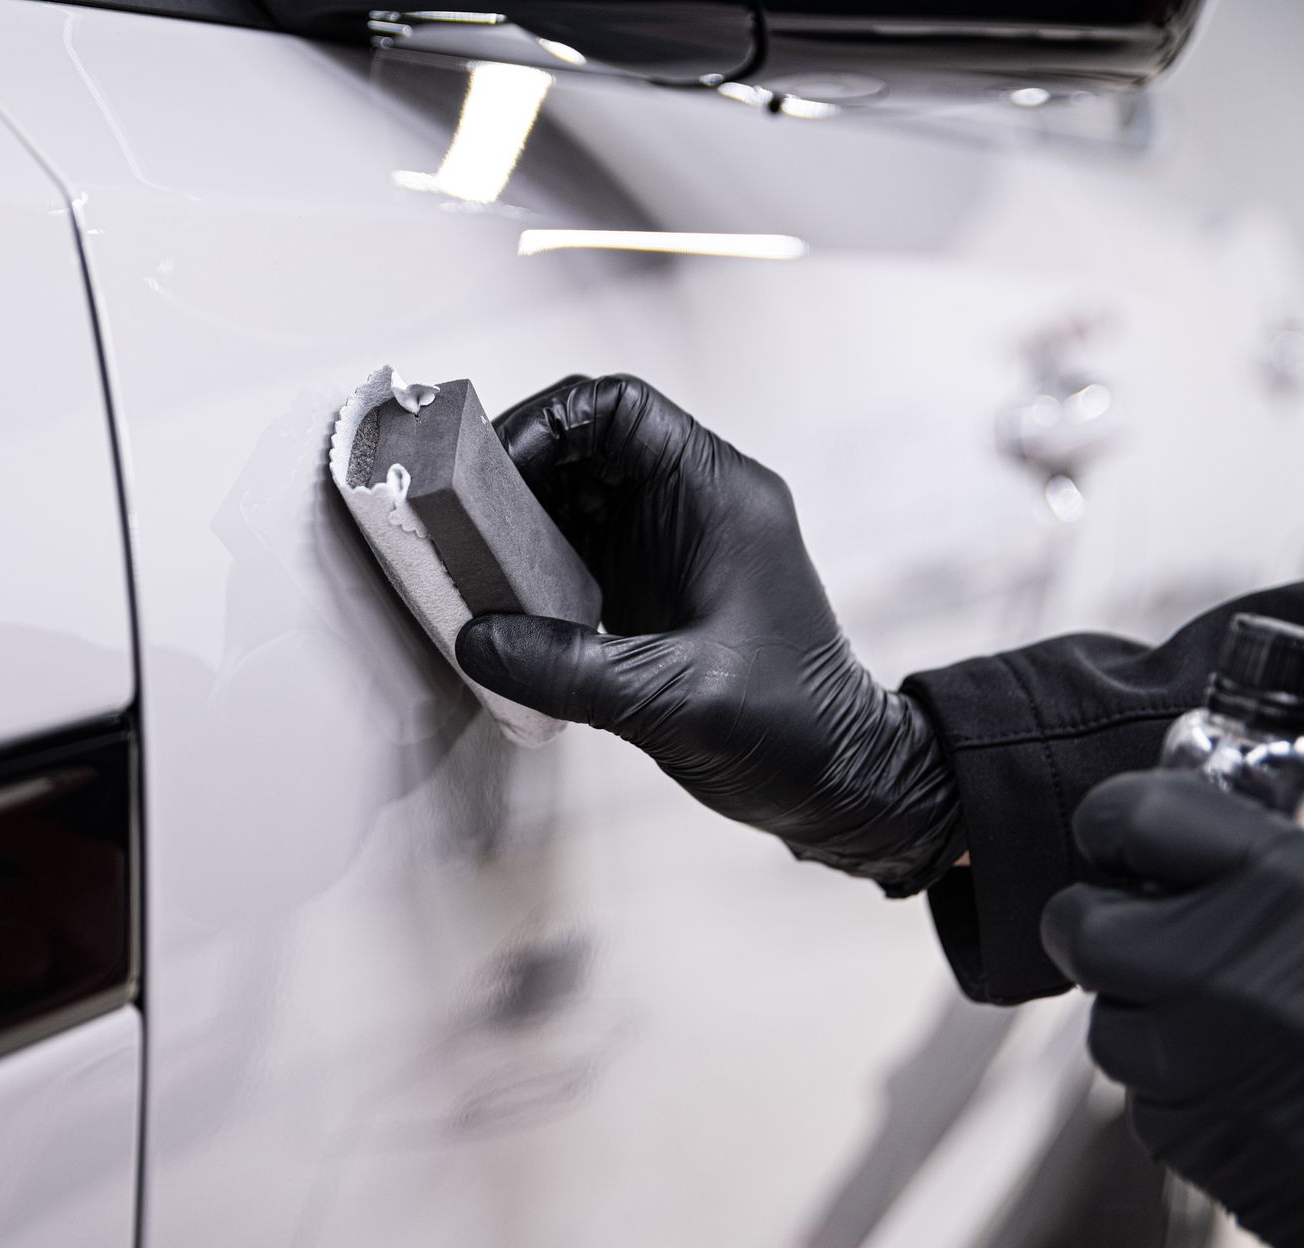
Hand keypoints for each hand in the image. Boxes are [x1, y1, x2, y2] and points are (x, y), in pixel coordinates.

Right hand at [454, 374, 963, 890]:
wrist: (842, 782)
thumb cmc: (793, 730)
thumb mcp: (672, 700)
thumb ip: (568, 668)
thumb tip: (475, 638)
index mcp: (720, 495)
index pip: (619, 409)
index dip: (546, 424)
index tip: (490, 475)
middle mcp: (694, 504)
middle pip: (585, 446)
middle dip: (517, 477)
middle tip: (460, 522)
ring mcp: (671, 544)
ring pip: (575, 497)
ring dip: (521, 526)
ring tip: (473, 566)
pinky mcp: (652, 587)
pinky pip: (579, 549)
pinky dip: (535, 569)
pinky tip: (504, 608)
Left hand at [1044, 773, 1303, 1247]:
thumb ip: (1275, 865)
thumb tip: (1191, 852)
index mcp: (1277, 883)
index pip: (1127, 814)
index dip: (1118, 825)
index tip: (1128, 843)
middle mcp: (1218, 967)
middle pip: (1080, 926)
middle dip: (1105, 929)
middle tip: (1154, 939)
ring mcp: (1197, 1062)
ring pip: (1110, 1027)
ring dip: (1151, 1026)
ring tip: (1241, 1031)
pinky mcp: (1197, 1142)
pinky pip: (1153, 1107)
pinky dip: (1189, 1098)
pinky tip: (1264, 1092)